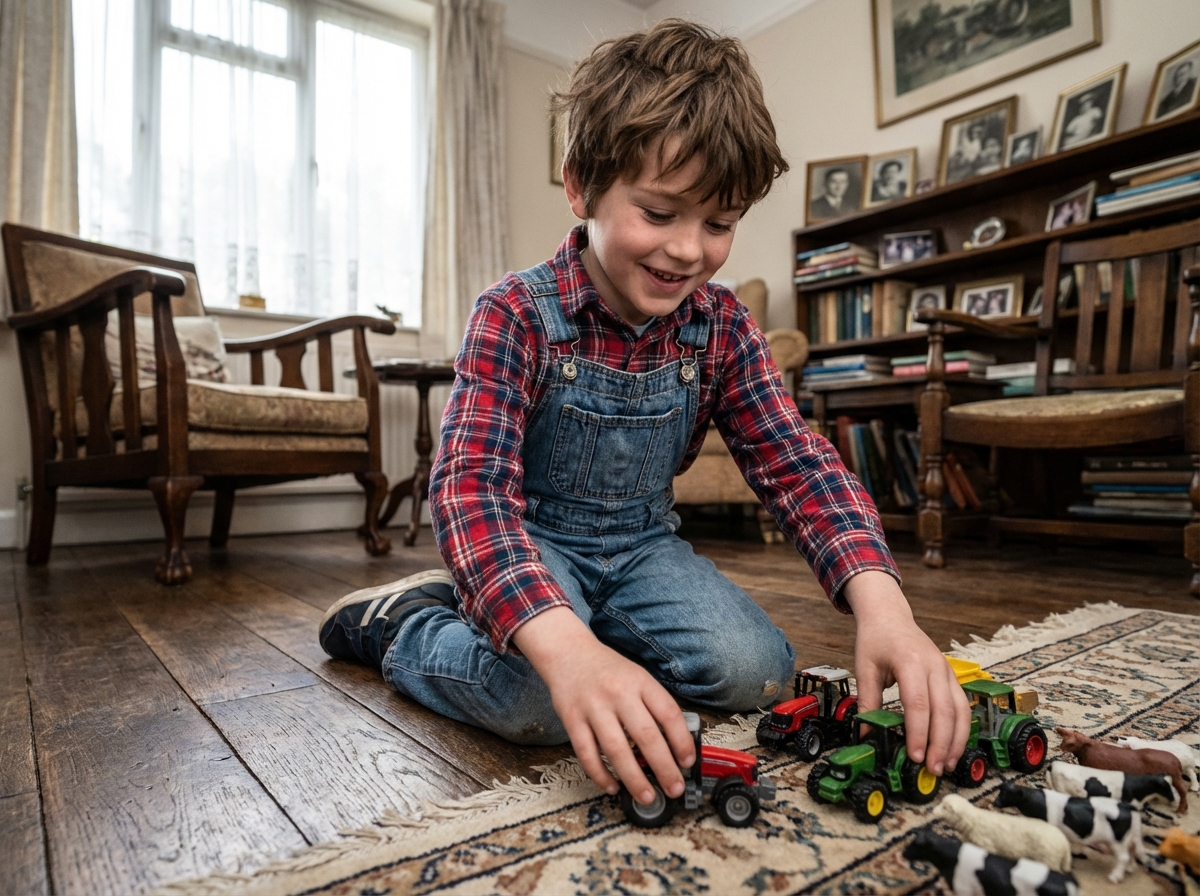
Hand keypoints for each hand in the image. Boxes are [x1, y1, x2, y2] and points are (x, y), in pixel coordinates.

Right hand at [512, 607, 695, 805]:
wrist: (568, 652)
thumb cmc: (608, 670)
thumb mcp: (637, 676)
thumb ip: (653, 704)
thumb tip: (675, 743)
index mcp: (640, 682)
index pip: (668, 713)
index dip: (682, 741)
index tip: (688, 762)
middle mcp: (618, 693)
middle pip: (645, 736)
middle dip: (663, 767)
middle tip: (674, 788)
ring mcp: (593, 707)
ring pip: (616, 749)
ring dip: (633, 778)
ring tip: (647, 797)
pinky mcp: (572, 720)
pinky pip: (587, 753)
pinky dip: (600, 774)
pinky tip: (612, 787)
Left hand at [843, 571, 970, 775]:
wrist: (890, 616)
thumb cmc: (876, 640)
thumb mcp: (864, 668)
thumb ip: (867, 701)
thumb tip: (866, 733)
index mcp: (910, 662)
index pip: (918, 704)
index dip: (918, 733)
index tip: (915, 756)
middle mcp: (934, 666)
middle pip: (944, 711)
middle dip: (940, 744)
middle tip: (933, 770)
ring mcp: (947, 671)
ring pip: (961, 711)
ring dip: (956, 741)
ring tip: (947, 765)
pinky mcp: (951, 676)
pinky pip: (963, 705)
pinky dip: (961, 729)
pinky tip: (954, 746)